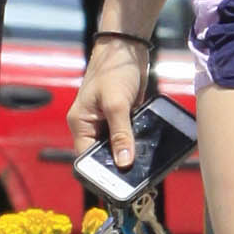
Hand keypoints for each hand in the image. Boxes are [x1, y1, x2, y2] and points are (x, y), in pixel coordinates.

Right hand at [67, 37, 151, 170]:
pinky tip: (152, 153)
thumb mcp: (117, 104)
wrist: (128, 47)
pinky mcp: (124, 118)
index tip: (117, 186)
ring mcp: (108, 123)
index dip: (100, 173)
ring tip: (147, 170)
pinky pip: (130, 137)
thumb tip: (124, 163)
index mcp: (81, 124)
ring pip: (119, 148)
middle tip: (137, 181)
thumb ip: (121, 134)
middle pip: (104, 156)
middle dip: (119, 167)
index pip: (86, 158)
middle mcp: (92, 126)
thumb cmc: (114, 70)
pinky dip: (139, 144)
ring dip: (131, 156)